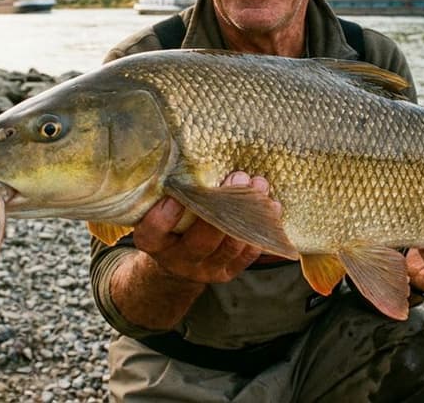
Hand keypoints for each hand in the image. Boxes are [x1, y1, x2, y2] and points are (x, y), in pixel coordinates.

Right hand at [132, 171, 266, 284]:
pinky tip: (271, 206)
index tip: (179, 191)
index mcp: (153, 242)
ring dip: (249, 214)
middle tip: (238, 176)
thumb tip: (192, 152)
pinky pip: (248, 254)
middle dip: (223, 208)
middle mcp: (177, 260)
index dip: (164, 215)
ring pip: (229, 247)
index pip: (154, 232)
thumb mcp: (162, 204)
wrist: (179, 257)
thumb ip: (173, 187)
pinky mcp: (227, 272)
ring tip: (259, 185)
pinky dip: (262, 229)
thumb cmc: (171, 218)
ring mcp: (204, 269)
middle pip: (200, 241)